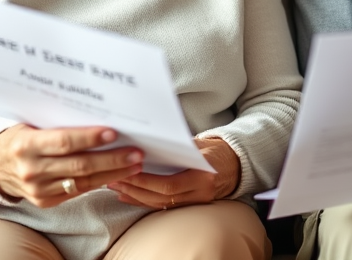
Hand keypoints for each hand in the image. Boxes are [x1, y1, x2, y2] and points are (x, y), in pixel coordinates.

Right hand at [0, 124, 142, 206]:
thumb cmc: (19, 137)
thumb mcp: (31, 123)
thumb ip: (58, 121)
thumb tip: (97, 111)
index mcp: (26, 145)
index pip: (64, 141)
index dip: (89, 138)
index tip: (113, 132)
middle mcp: (32, 169)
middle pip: (79, 165)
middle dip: (111, 158)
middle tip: (135, 152)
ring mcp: (38, 189)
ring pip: (83, 181)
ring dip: (112, 172)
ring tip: (134, 163)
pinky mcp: (46, 201)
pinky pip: (78, 192)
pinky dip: (100, 182)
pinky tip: (117, 174)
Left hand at [107, 137, 240, 209]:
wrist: (238, 162)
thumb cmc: (217, 149)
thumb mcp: (199, 143)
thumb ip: (178, 147)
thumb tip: (149, 144)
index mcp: (202, 176)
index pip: (169, 184)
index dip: (145, 181)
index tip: (126, 172)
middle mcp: (200, 193)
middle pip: (160, 197)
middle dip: (134, 189)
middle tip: (113, 179)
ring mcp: (196, 201)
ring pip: (159, 205)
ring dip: (135, 197)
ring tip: (116, 187)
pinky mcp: (191, 205)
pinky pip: (164, 206)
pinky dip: (144, 201)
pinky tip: (128, 196)